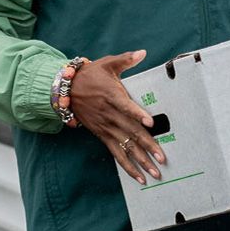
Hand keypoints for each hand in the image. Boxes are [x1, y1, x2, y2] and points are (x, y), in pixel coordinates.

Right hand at [69, 49, 165, 184]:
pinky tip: (139, 177)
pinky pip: (116, 154)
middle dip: (147, 146)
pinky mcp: (102, 135)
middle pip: (130, 132)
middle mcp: (109, 115)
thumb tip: (142, 53)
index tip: (150, 122)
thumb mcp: (107, 63)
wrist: (66, 89)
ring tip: (155, 173)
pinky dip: (127, 166)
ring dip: (140, 161)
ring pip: (125, 147)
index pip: (126, 106)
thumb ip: (126, 59)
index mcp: (112, 96)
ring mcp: (105, 128)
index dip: (137, 114)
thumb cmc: (91, 75)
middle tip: (162, 158)